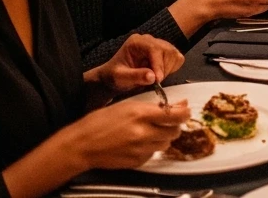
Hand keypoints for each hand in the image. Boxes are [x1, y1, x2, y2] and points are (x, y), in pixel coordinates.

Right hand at [69, 100, 190, 168]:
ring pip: (165, 144)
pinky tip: (140, 143)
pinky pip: (153, 155)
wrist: (82, 145)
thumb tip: (173, 106)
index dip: (184, 113)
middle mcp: (143, 132)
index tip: (186, 111)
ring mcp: (140, 149)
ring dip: (164, 137)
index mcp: (140, 114)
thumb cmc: (99, 122)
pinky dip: (151, 148)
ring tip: (152, 132)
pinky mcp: (137, 162)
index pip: (174, 115)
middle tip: (169, 122)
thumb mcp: (126, 106)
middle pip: (174, 131)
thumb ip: (151, 107)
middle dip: (175, 126)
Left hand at [92, 34, 184, 92]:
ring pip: (174, 54)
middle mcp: (150, 40)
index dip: (158, 64)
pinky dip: (172, 68)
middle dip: (163, 69)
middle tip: (154, 82)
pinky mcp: (165, 52)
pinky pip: (177, 58)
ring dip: (168, 69)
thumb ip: (135, 76)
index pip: (154, 48)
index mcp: (137, 42)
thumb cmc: (114, 76)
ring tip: (155, 78)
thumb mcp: (120, 77)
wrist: (115, 76)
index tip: (158, 80)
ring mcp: (159, 44)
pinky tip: (160, 73)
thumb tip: (153, 77)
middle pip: (167, 50)